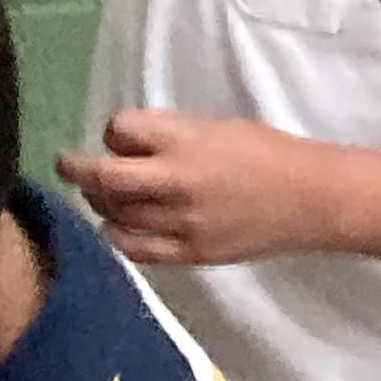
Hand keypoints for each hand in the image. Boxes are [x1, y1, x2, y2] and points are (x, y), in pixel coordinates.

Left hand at [60, 108, 361, 265]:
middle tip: (67, 164)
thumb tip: (122, 145)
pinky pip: (136, 249)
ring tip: (101, 195)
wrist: (313, 199)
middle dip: (75, 168)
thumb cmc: (263, 153)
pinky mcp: (192, 254)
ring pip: (114, 214)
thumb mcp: (210, 126)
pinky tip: (119, 226)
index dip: (113, 132)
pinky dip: (118, 235)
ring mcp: (182, 222)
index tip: (118, 138)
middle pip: (103, 177)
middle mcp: (176, 181)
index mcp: (183, 141)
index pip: (118, 129)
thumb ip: (165, 134)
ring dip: (99, 201)